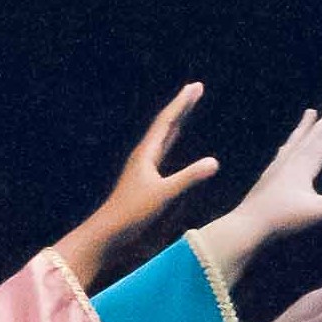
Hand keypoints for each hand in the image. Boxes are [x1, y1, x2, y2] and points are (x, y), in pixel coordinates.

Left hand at [54, 82, 220, 287]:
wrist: (107, 235)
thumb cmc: (133, 215)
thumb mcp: (164, 195)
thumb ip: (189, 178)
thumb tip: (214, 163)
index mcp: (146, 154)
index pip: (167, 121)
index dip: (183, 103)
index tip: (196, 86)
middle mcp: (143, 157)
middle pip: (165, 125)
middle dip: (181, 107)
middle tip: (195, 89)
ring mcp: (142, 168)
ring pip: (163, 137)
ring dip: (176, 122)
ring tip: (185, 109)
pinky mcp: (143, 180)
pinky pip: (161, 152)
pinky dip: (170, 141)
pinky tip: (171, 142)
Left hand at [194, 101, 321, 288]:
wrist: (247, 225)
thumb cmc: (282, 218)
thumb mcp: (318, 212)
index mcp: (304, 165)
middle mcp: (291, 161)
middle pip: (312, 136)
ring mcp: (277, 168)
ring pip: (295, 142)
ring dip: (305, 127)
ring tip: (309, 112)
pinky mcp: (267, 178)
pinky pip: (281, 155)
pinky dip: (288, 146)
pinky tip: (286, 146)